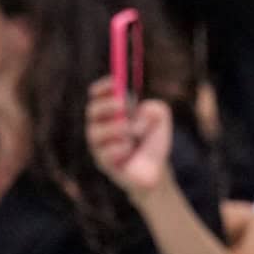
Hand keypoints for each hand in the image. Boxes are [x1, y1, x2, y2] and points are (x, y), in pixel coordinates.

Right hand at [86, 78, 172, 197]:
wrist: (157, 171)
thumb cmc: (153, 142)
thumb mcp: (161, 121)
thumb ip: (156, 108)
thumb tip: (141, 111)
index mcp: (109, 112)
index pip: (97, 95)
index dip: (103, 87)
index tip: (115, 82)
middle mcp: (100, 127)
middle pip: (91, 111)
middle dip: (106, 105)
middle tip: (122, 105)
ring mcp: (99, 146)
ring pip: (95, 133)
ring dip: (115, 129)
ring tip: (130, 132)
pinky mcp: (103, 164)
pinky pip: (104, 154)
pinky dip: (119, 149)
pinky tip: (129, 149)